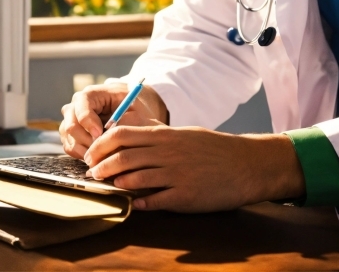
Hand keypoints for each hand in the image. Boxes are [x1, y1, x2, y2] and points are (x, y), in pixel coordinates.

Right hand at [59, 82, 168, 158]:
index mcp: (92, 94)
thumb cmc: (134, 106)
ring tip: (104, 153)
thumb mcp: (136, 110)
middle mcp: (77, 105)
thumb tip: (111, 137)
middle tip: (102, 149)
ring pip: (70, 139)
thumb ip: (125, 122)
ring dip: (85, 149)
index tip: (100, 135)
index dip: (89, 123)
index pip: (81, 107)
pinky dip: (82, 154)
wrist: (131, 108)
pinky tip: (99, 154)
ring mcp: (71, 119)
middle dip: (86, 140)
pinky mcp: (71, 133)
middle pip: (71, 125)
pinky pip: (70, 147)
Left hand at [83, 125, 304, 211]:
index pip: (122, 134)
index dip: (102, 145)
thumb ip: (159, 136)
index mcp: (167, 135)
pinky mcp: (185, 195)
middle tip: (92, 175)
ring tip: (108, 187)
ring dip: (117, 184)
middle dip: (101, 167)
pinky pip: (154, 201)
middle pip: (123, 157)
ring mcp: (176, 174)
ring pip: (134, 178)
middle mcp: (168, 152)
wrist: (246, 164)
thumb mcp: (185, 134)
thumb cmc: (214, 149)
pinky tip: (135, 204)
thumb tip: (132, 135)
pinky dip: (140, 203)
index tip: (92, 154)